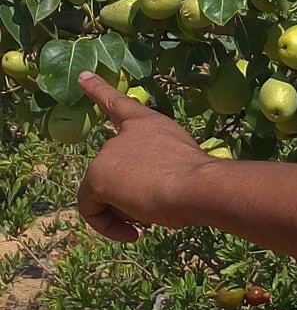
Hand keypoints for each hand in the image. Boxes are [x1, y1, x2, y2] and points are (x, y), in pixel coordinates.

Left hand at [76, 71, 209, 241]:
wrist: (197, 185)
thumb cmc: (200, 176)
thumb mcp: (183, 163)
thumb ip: (161, 167)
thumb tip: (149, 189)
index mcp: (147, 124)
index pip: (119, 104)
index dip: (100, 90)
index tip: (82, 76)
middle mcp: (122, 136)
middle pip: (113, 170)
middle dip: (129, 194)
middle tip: (154, 209)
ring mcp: (107, 155)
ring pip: (105, 192)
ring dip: (125, 211)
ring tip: (150, 218)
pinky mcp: (96, 179)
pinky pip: (93, 210)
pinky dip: (109, 226)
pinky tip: (134, 233)